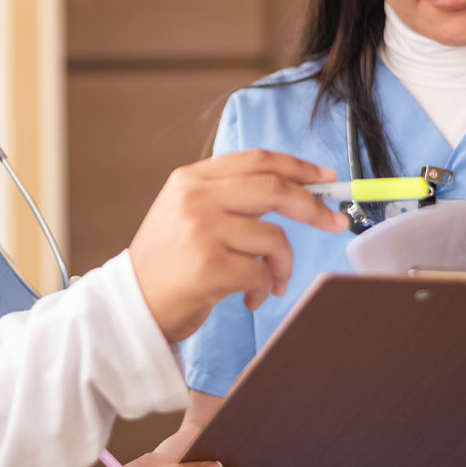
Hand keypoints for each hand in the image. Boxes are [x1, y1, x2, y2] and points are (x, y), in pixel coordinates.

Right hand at [130, 149, 347, 341]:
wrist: (131, 306)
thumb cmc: (169, 264)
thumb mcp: (188, 214)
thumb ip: (231, 198)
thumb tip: (296, 191)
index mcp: (191, 179)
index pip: (257, 160)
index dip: (298, 167)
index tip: (326, 178)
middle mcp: (195, 198)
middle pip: (275, 188)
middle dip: (313, 206)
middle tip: (334, 222)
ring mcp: (201, 231)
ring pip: (275, 238)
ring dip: (283, 266)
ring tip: (272, 282)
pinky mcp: (209, 267)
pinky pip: (262, 273)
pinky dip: (266, 289)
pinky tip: (250, 298)